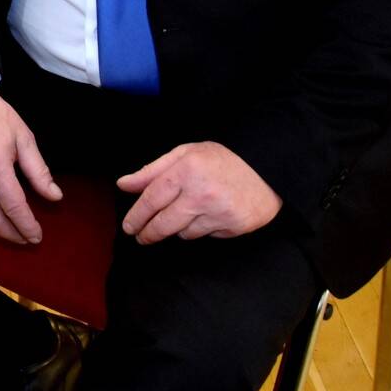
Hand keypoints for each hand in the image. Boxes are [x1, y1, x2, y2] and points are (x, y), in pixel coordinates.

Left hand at [117, 141, 282, 243]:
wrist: (267, 168)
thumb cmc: (221, 158)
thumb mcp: (184, 154)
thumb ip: (151, 171)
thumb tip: (124, 185)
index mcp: (186, 171)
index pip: (151, 200)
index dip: (136, 216)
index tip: (129, 226)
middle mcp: (201, 195)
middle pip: (164, 224)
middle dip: (148, 233)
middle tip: (140, 236)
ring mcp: (219, 213)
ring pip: (183, 234)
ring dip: (176, 229)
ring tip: (180, 217)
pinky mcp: (234, 227)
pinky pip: (206, 236)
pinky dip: (200, 229)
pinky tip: (206, 216)